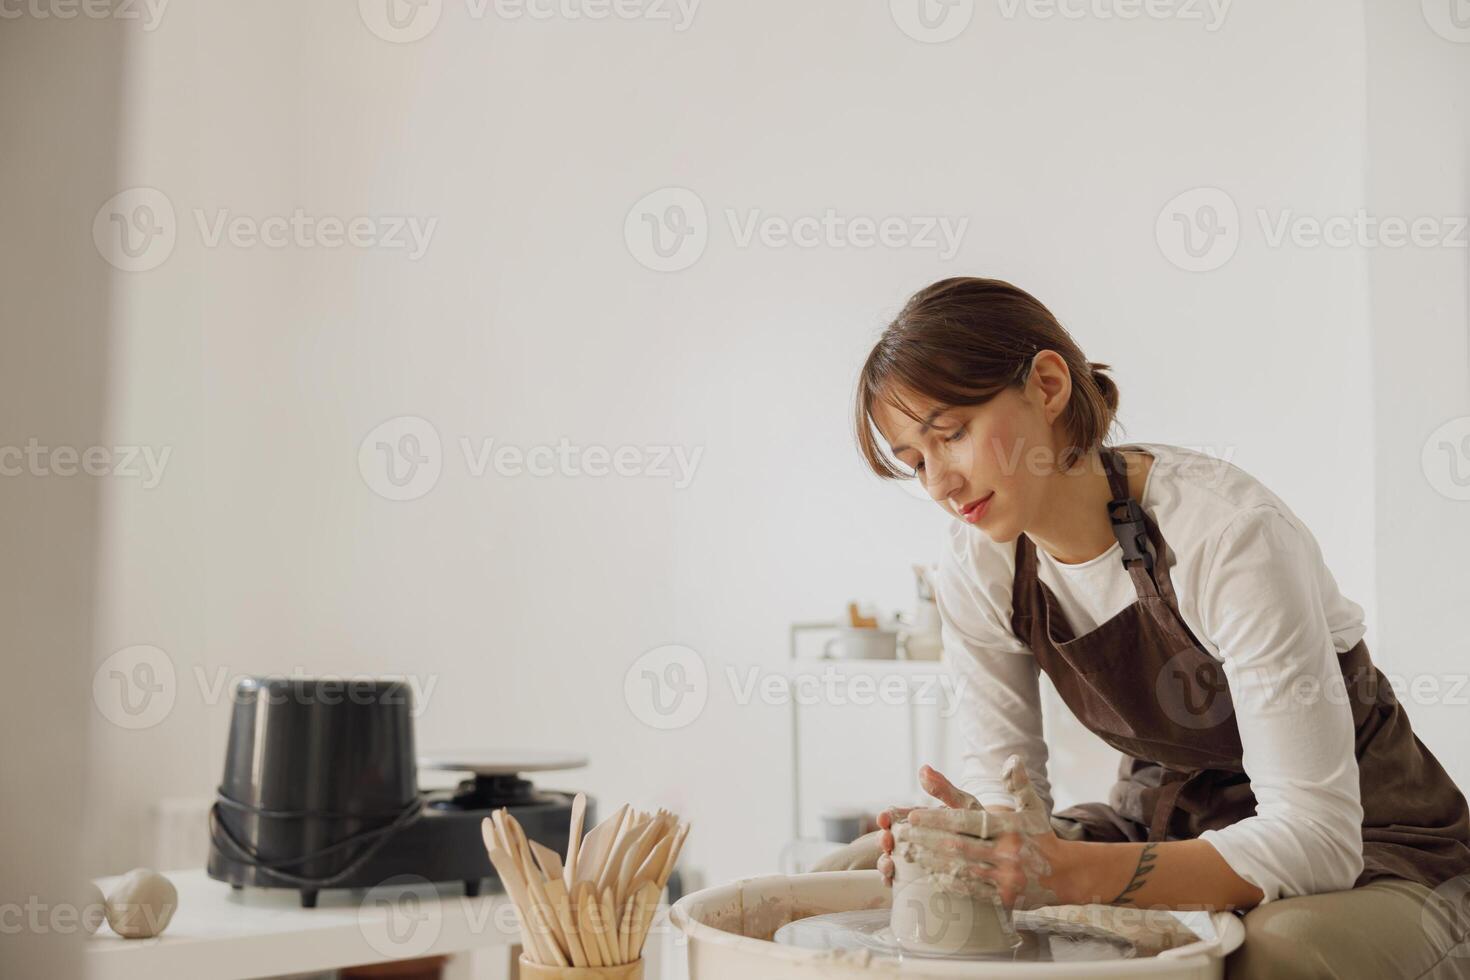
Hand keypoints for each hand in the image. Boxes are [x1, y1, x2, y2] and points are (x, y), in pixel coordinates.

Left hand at [891, 756, 1062, 909]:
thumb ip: (1017, 783)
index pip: (965, 821)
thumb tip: (1012, 758)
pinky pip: (971, 891)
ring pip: (960, 869)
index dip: (936, 818)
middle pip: (957, 846)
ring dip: (930, 862)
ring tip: (907, 854)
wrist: (1066, 874)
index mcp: (1008, 827)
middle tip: (901, 835)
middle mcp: (1007, 852)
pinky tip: (929, 877)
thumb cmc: (1040, 835)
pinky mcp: (1005, 898)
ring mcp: (1007, 878)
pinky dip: (948, 884)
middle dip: (925, 840)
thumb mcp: (1031, 806)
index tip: (912, 815)